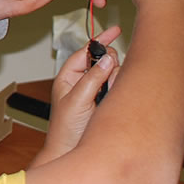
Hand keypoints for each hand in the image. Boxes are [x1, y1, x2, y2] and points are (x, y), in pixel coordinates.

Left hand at [31, 26, 121, 167]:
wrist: (70, 153)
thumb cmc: (65, 130)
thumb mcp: (77, 101)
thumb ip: (92, 79)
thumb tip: (107, 59)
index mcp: (68, 78)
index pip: (85, 52)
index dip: (100, 41)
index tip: (115, 30)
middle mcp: (82, 82)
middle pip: (103, 60)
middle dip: (109, 64)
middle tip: (106, 80)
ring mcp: (95, 92)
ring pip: (113, 74)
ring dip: (113, 80)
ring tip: (104, 98)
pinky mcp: (107, 102)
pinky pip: (118, 88)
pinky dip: (118, 89)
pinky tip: (112, 99)